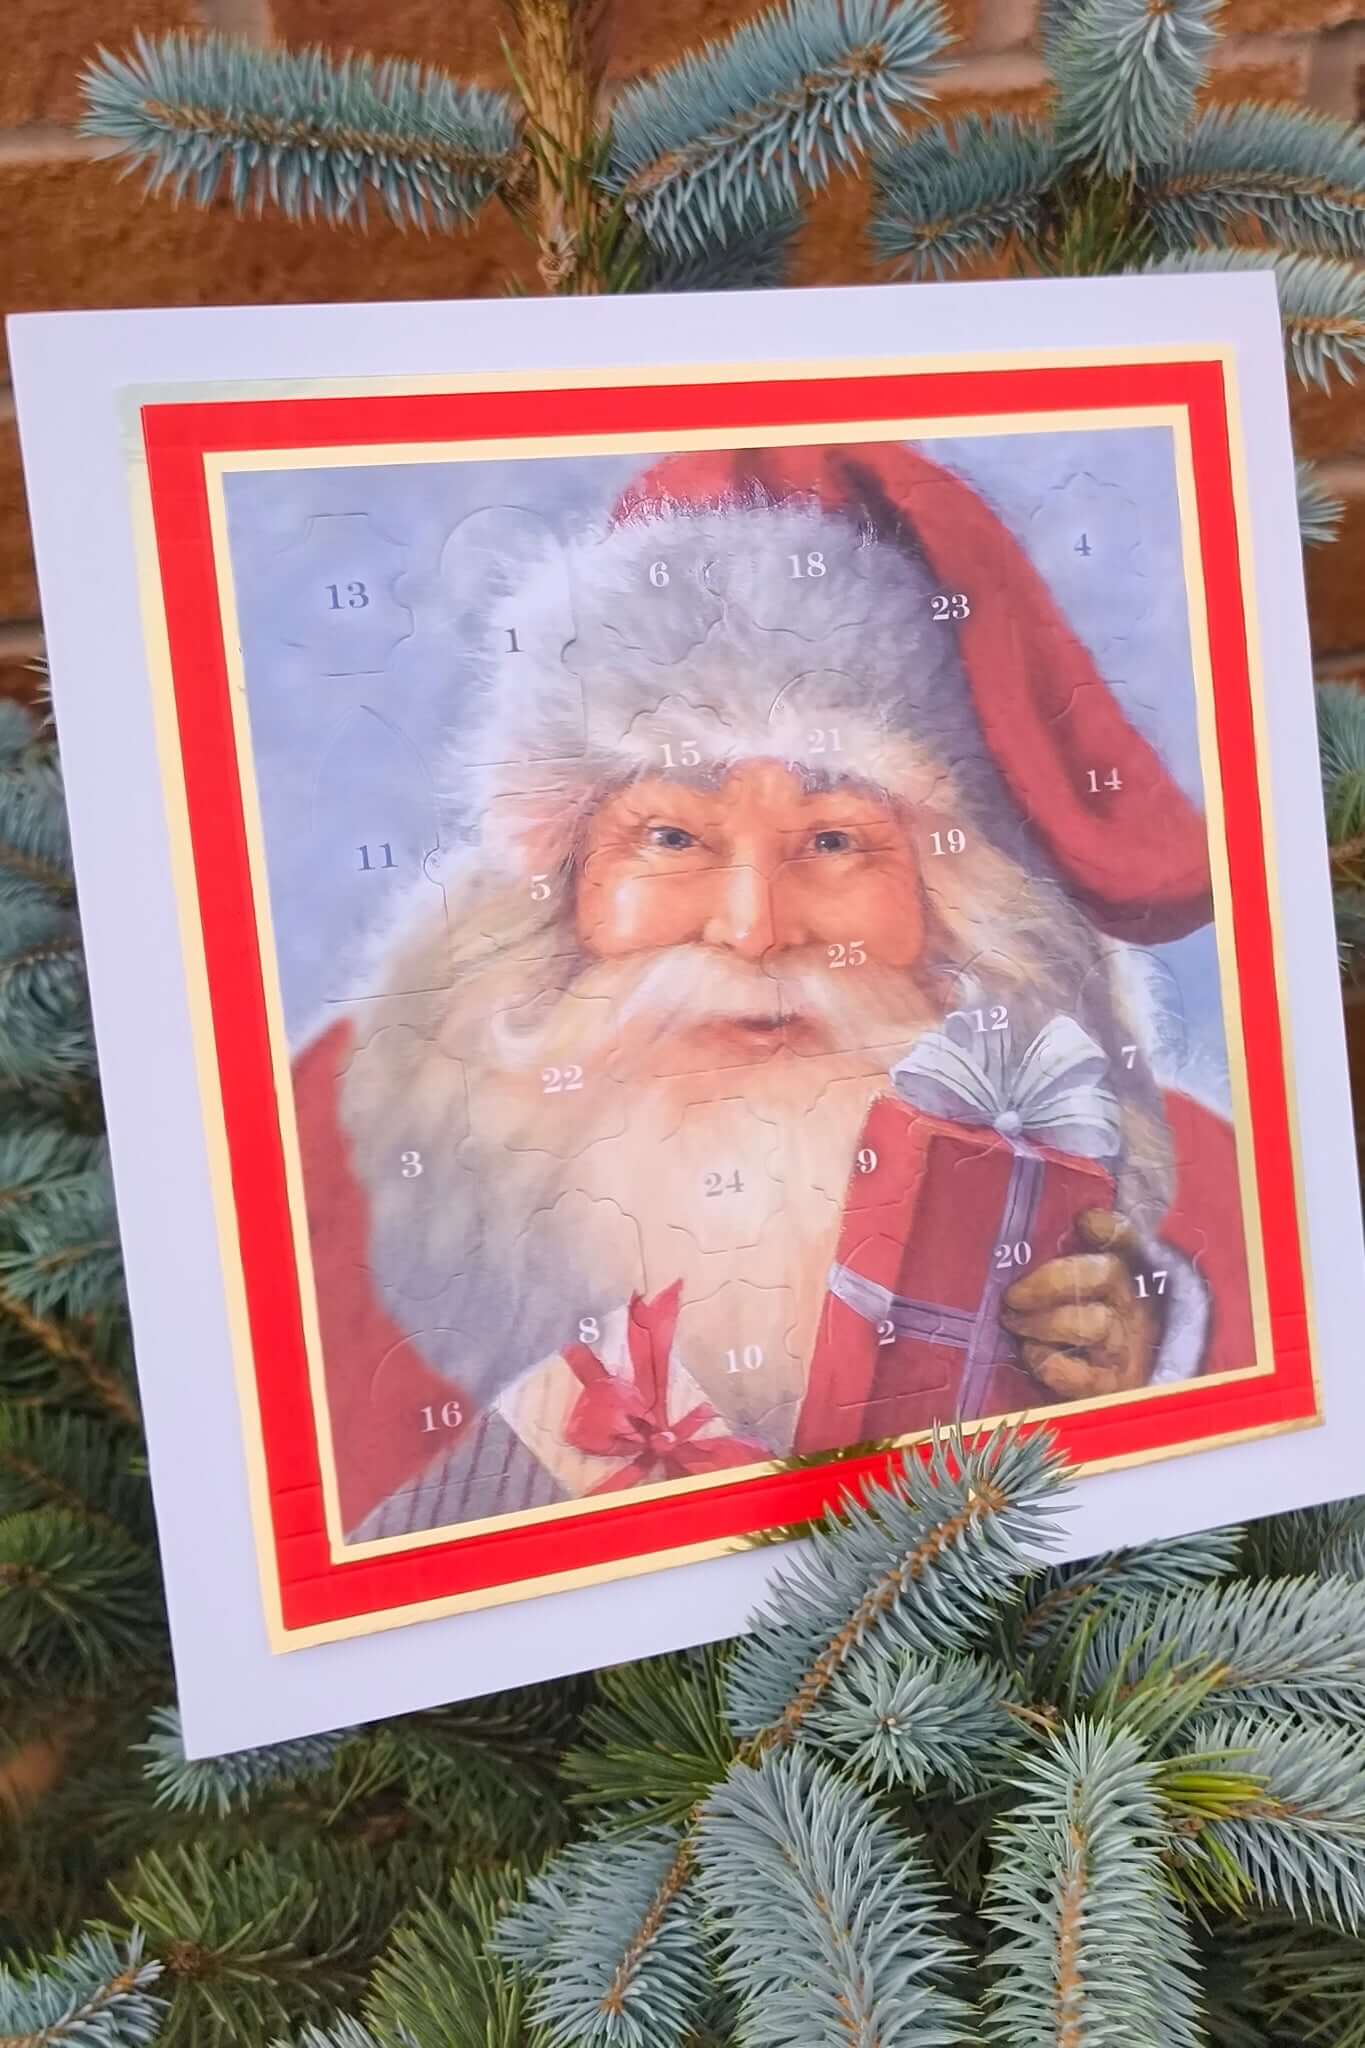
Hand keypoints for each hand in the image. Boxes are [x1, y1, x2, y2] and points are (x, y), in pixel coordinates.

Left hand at [1000, 1208, 1159, 1399]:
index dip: (1107, 1227)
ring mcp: (1123, 1349)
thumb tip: (1018, 1240)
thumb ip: (1054, 1271)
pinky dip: (1050, 1362)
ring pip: (1094, 1323)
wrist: (1102, 1405)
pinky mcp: (1109, 1388)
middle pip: (1105, 1274)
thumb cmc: (1069, 1340)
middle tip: (1012, 1295)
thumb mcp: (1067, 1298)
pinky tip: (1032, 1356)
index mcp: (1121, 1278)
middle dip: (1052, 1280)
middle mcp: (1129, 1308)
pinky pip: (1082, 1375)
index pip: (1123, 1240)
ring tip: (1013, 1324)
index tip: (1084, 1220)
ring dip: (1045, 1322)